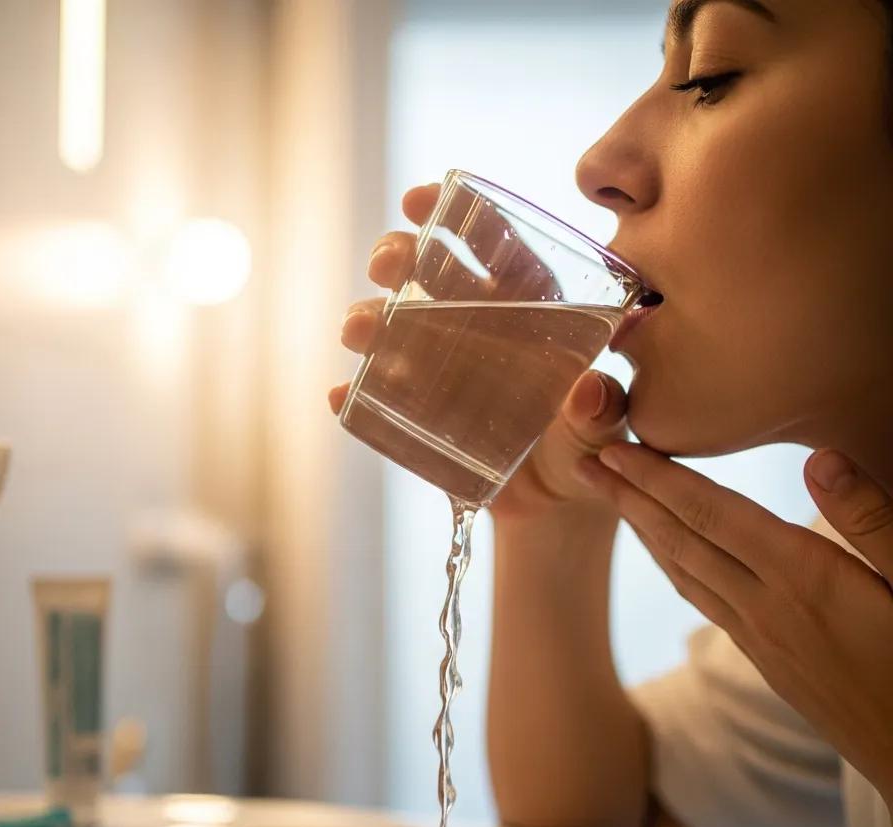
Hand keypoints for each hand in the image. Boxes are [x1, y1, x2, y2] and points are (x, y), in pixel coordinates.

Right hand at [329, 183, 629, 518]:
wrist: (554, 509)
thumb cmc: (586, 451)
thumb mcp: (600, 433)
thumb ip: (602, 412)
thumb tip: (589, 391)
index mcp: (527, 310)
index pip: (491, 248)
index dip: (455, 218)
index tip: (419, 202)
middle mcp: (476, 329)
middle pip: (428, 277)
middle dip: (397, 257)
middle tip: (385, 265)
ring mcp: (438, 370)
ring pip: (392, 327)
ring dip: (368, 319)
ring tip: (359, 330)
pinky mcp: (415, 416)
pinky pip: (376, 399)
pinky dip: (355, 396)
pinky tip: (341, 395)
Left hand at [573, 443, 892, 803]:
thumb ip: (871, 520)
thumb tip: (819, 458)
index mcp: (803, 577)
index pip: (709, 513)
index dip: (656, 477)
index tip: (611, 448)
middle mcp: (766, 606)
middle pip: (679, 539)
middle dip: (627, 497)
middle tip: (581, 463)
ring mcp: (760, 637)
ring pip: (682, 571)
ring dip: (640, 529)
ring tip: (609, 497)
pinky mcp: (766, 660)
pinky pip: (700, 598)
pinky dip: (671, 565)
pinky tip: (664, 553)